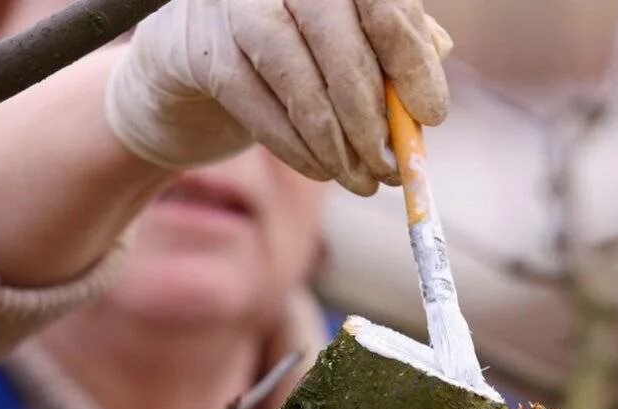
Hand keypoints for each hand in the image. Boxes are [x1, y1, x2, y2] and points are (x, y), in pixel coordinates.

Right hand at [106, 0, 451, 195]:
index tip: (432, 116)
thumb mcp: (340, 50)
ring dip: (339, 147)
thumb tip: (429, 92)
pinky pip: (260, 111)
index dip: (411, 62)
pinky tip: (322, 172)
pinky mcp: (199, 52)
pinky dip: (298, 151)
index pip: (381, 4)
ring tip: (362, 182)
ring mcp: (230, 6)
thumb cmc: (281, 60)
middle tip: (394, 169)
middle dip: (373, 119)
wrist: (185, 73)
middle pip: (341, 46)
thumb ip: (386, 55)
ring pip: (302, 83)